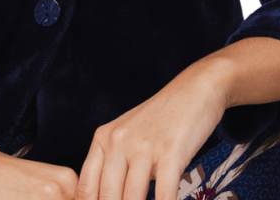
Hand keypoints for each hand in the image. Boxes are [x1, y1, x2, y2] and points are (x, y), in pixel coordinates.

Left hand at [76, 63, 226, 199]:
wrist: (194, 91)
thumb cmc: (160, 120)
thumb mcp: (128, 135)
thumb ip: (113, 165)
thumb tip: (103, 197)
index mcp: (103, 139)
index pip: (86, 189)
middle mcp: (118, 141)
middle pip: (107, 198)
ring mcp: (144, 146)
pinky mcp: (171, 152)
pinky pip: (163, 196)